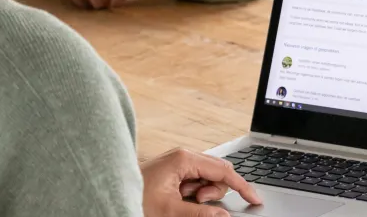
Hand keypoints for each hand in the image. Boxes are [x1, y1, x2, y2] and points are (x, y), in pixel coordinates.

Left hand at [141, 148, 262, 216]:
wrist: (111, 193)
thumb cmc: (135, 198)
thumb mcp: (170, 211)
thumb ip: (200, 214)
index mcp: (184, 159)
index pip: (223, 170)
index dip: (242, 186)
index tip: (254, 199)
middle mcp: (183, 156)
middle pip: (217, 173)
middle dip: (215, 192)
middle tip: (197, 202)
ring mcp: (178, 163)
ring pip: (207, 179)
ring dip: (202, 195)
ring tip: (182, 202)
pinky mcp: (174, 171)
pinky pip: (195, 182)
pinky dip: (194, 194)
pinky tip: (179, 199)